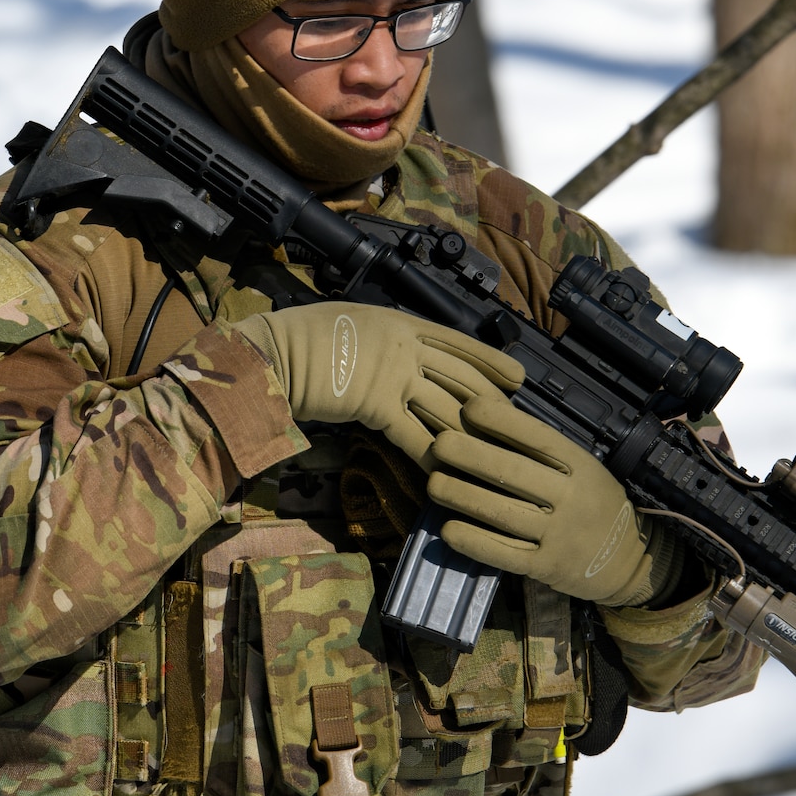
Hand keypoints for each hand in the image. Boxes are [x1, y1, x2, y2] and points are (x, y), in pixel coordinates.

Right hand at [233, 302, 522, 463]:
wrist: (278, 353)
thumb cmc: (307, 337)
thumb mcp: (357, 324)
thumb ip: (387, 339)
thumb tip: (404, 352)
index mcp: (403, 323)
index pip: (460, 343)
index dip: (491, 361)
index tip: (518, 376)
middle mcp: (406, 346)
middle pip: (463, 377)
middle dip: (492, 402)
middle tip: (517, 422)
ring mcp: (394, 375)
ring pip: (446, 408)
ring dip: (471, 434)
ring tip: (494, 453)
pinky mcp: (378, 406)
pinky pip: (415, 436)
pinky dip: (435, 456)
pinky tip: (451, 471)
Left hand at [426, 396, 664, 606]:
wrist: (627, 560)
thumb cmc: (596, 504)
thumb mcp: (584, 470)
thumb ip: (546, 453)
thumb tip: (493, 419)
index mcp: (582, 467)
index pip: (538, 438)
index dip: (502, 421)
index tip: (470, 407)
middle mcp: (571, 499)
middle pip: (513, 473)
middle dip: (471, 456)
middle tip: (438, 444)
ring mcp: (559, 536)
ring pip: (503, 513)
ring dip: (463, 497)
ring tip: (433, 484)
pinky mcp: (546, 567)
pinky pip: (505, 554)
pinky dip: (474, 542)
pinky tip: (448, 530)